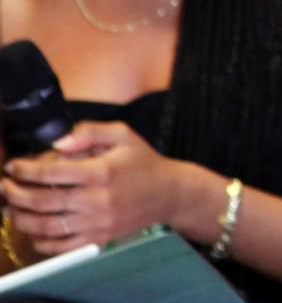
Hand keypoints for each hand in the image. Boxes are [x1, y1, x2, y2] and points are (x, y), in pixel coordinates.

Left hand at [2, 121, 203, 255]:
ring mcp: (97, 223)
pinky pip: (61, 246)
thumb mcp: (123, 135)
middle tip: (6, 187)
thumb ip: (90, 131)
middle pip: (43, 201)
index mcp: (101, 171)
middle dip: (16, 194)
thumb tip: (58, 143)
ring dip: (22, 218)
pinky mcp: (99, 239)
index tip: (13, 166)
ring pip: (46, 226)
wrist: (169, 194)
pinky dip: (40, 242)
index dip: (26, 169)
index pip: (52, 171)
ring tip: (12, 208)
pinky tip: (33, 230)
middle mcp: (98, 200)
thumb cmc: (143, 162)